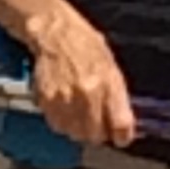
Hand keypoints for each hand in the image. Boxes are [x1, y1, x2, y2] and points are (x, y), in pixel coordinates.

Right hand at [27, 6, 135, 147]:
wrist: (54, 31)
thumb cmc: (84, 43)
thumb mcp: (110, 64)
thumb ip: (117, 95)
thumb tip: (123, 122)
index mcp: (108, 83)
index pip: (121, 125)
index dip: (123, 136)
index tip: (121, 136)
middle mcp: (87, 94)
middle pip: (96, 135)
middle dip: (98, 132)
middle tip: (97, 122)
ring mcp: (65, 99)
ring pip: (75, 133)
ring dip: (79, 129)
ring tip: (79, 112)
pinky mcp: (47, 100)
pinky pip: (57, 125)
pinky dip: (62, 121)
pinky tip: (65, 106)